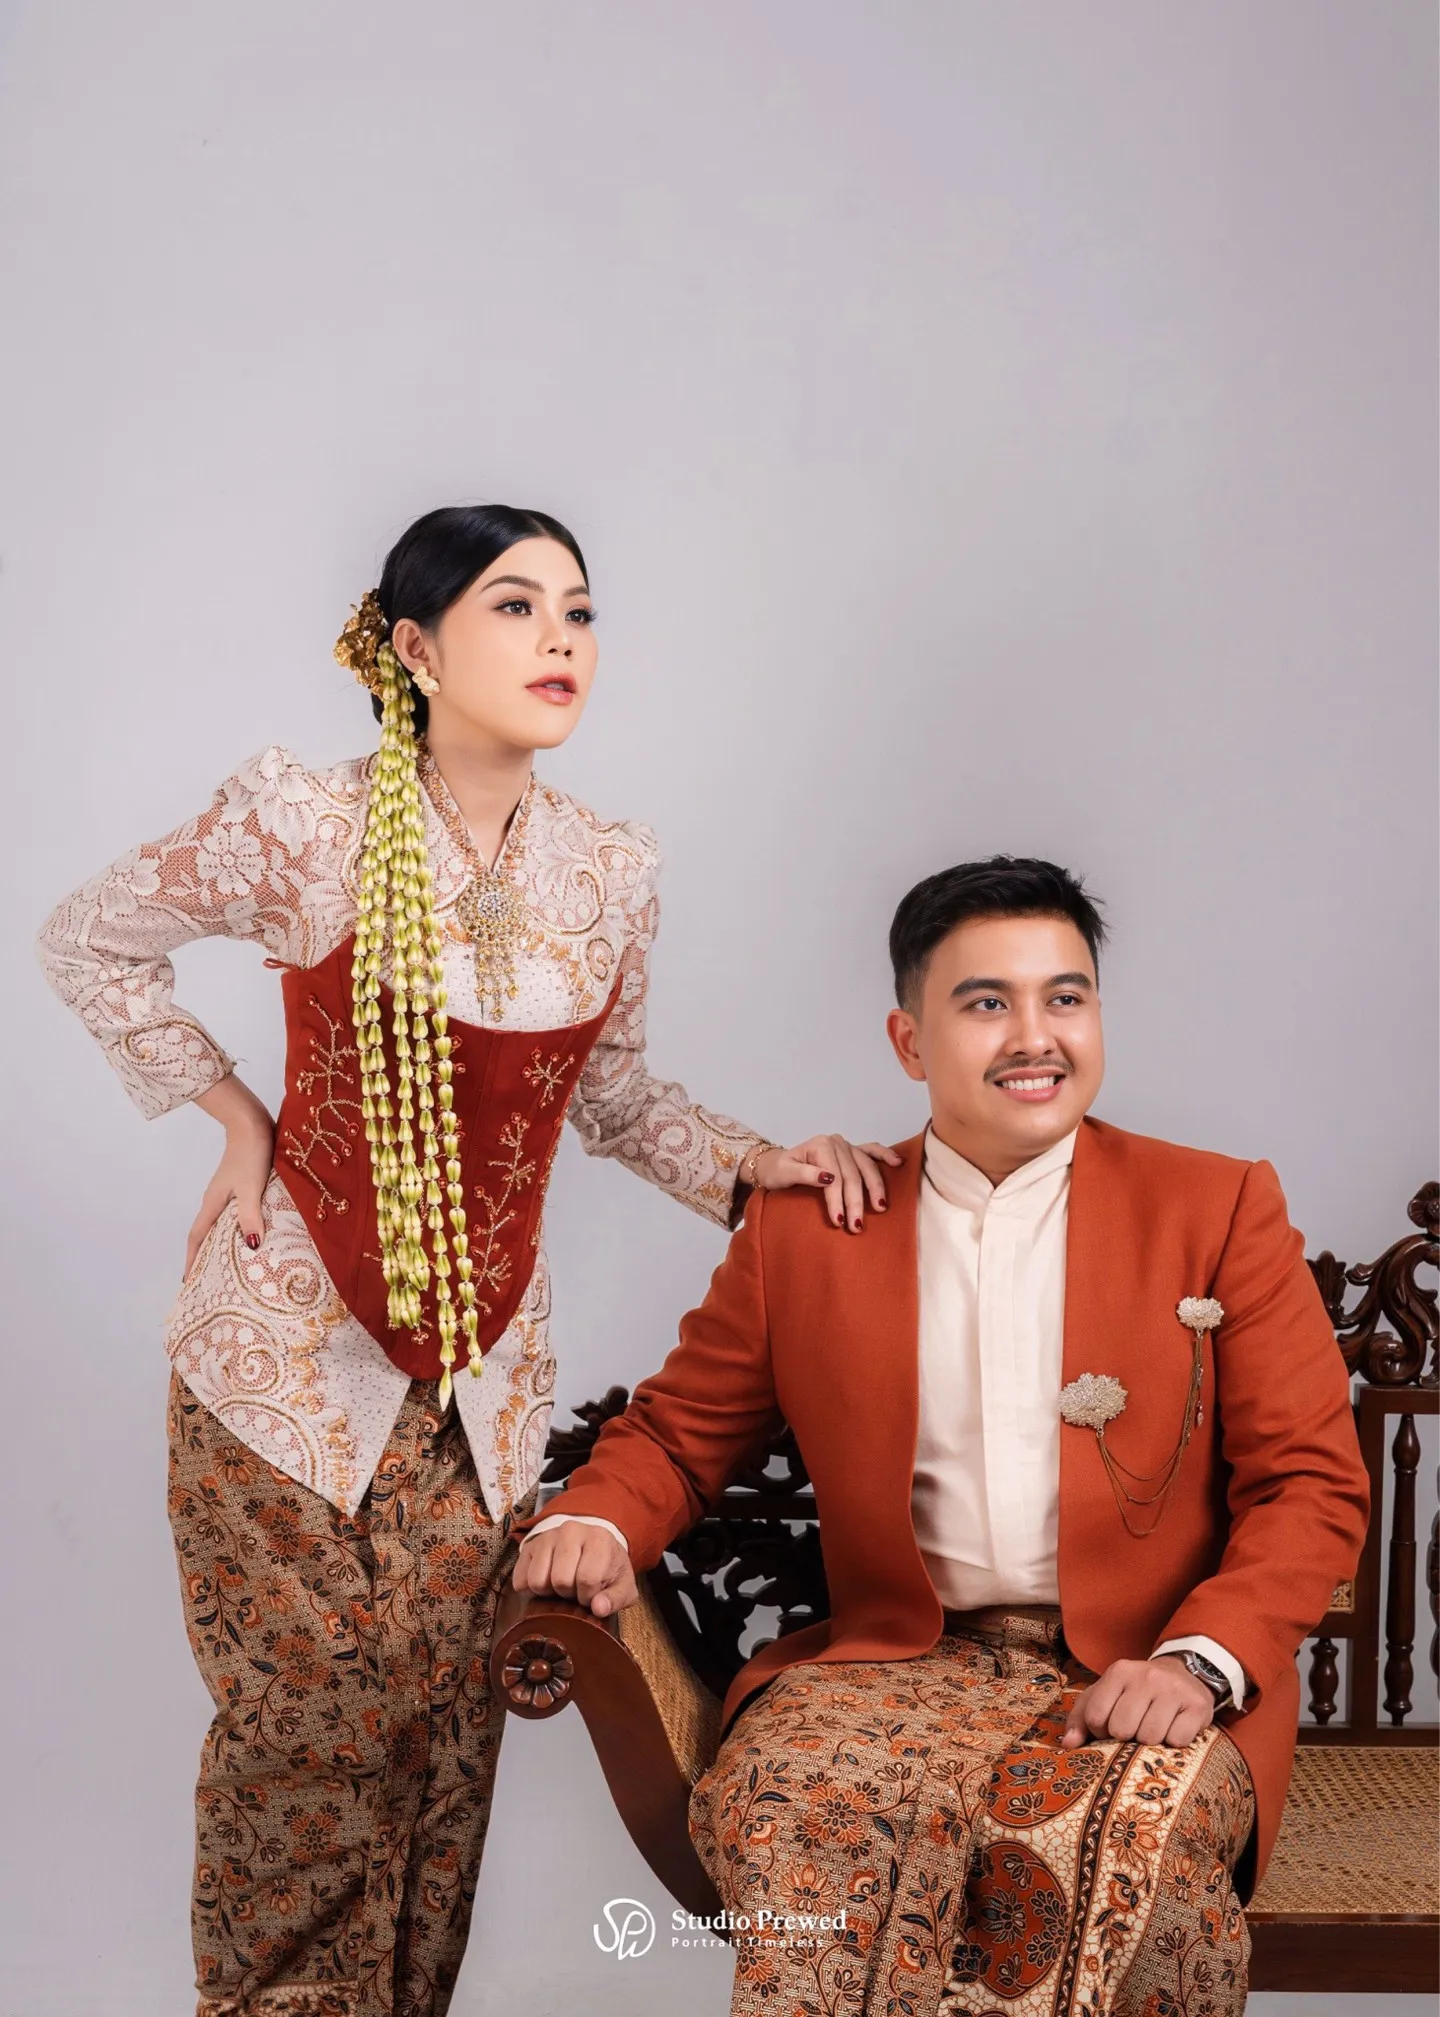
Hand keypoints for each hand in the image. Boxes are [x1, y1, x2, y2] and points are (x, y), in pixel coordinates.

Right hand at [185, 1075, 275, 1277]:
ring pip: (221, 1221)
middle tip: (209, 1278)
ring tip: (230, 1261)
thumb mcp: (251, 1187)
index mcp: (213, 1202)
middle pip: (206, 1232)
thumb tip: (250, 1246)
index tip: (188, 1281)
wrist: (252, 1122)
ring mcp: (228, 1190)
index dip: (192, 1259)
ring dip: (222, 1240)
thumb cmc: (251, 1153)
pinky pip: (235, 1211)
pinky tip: (252, 1230)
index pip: (197, 1237)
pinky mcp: (241, 1182)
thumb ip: (250, 1215)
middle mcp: (216, 1198)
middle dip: (205, 1255)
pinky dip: (238, 1225)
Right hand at [513, 1522, 638, 1618]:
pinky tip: (547, 1583)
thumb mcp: (622, 1585)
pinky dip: (531, 1591)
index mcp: (598, 1538)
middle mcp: (570, 1530)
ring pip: (537, 1581)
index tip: (592, 1594)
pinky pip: (520, 1581)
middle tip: (576, 1590)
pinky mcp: (529, 1546)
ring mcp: (547, 1536)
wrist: (590, 1545)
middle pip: (560, 1580)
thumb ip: (616, 1599)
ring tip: (562, 1585)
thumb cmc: (608, 1568)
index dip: (588, 1596)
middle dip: (569, 1594)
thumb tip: (598, 1608)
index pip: (587, 1578)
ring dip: (549, 1592)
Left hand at [754, 1136, 903, 1232]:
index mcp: (821, 1145)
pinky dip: (886, 1156)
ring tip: (880, 1208)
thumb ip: (804, 1174)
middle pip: (852, 1175)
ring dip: (875, 1188)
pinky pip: (873, 1151)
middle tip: (856, 1226)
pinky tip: (898, 1163)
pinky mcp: (853, 1151)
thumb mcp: (784, 1173)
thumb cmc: (778, 1171)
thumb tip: (828, 1178)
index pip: (834, 1177)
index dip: (837, 1200)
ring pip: (866, 1167)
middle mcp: (836, 1142)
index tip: (839, 1221)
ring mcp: (847, 1146)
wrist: (776, 1165)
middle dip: (855, 1202)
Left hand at [1061, 1655, 1216, 1750]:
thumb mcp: (1105, 1695)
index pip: (1095, 1716)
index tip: (1110, 1726)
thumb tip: (1068, 1744)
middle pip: (1122, 1729)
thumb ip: (1081, 1717)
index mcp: (1119, 1672)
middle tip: (1135, 1727)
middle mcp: (1146, 1676)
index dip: (1100, 1731)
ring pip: (1150, 1737)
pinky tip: (1173, 1728)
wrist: (1182, 1674)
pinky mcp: (1196, 1706)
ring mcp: (1173, 1690)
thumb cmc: (1135, 1691)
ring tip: (1154, 1727)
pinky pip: (1177, 1740)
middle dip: (1126, 1737)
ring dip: (1150, 1742)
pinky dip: (1174, 1742)